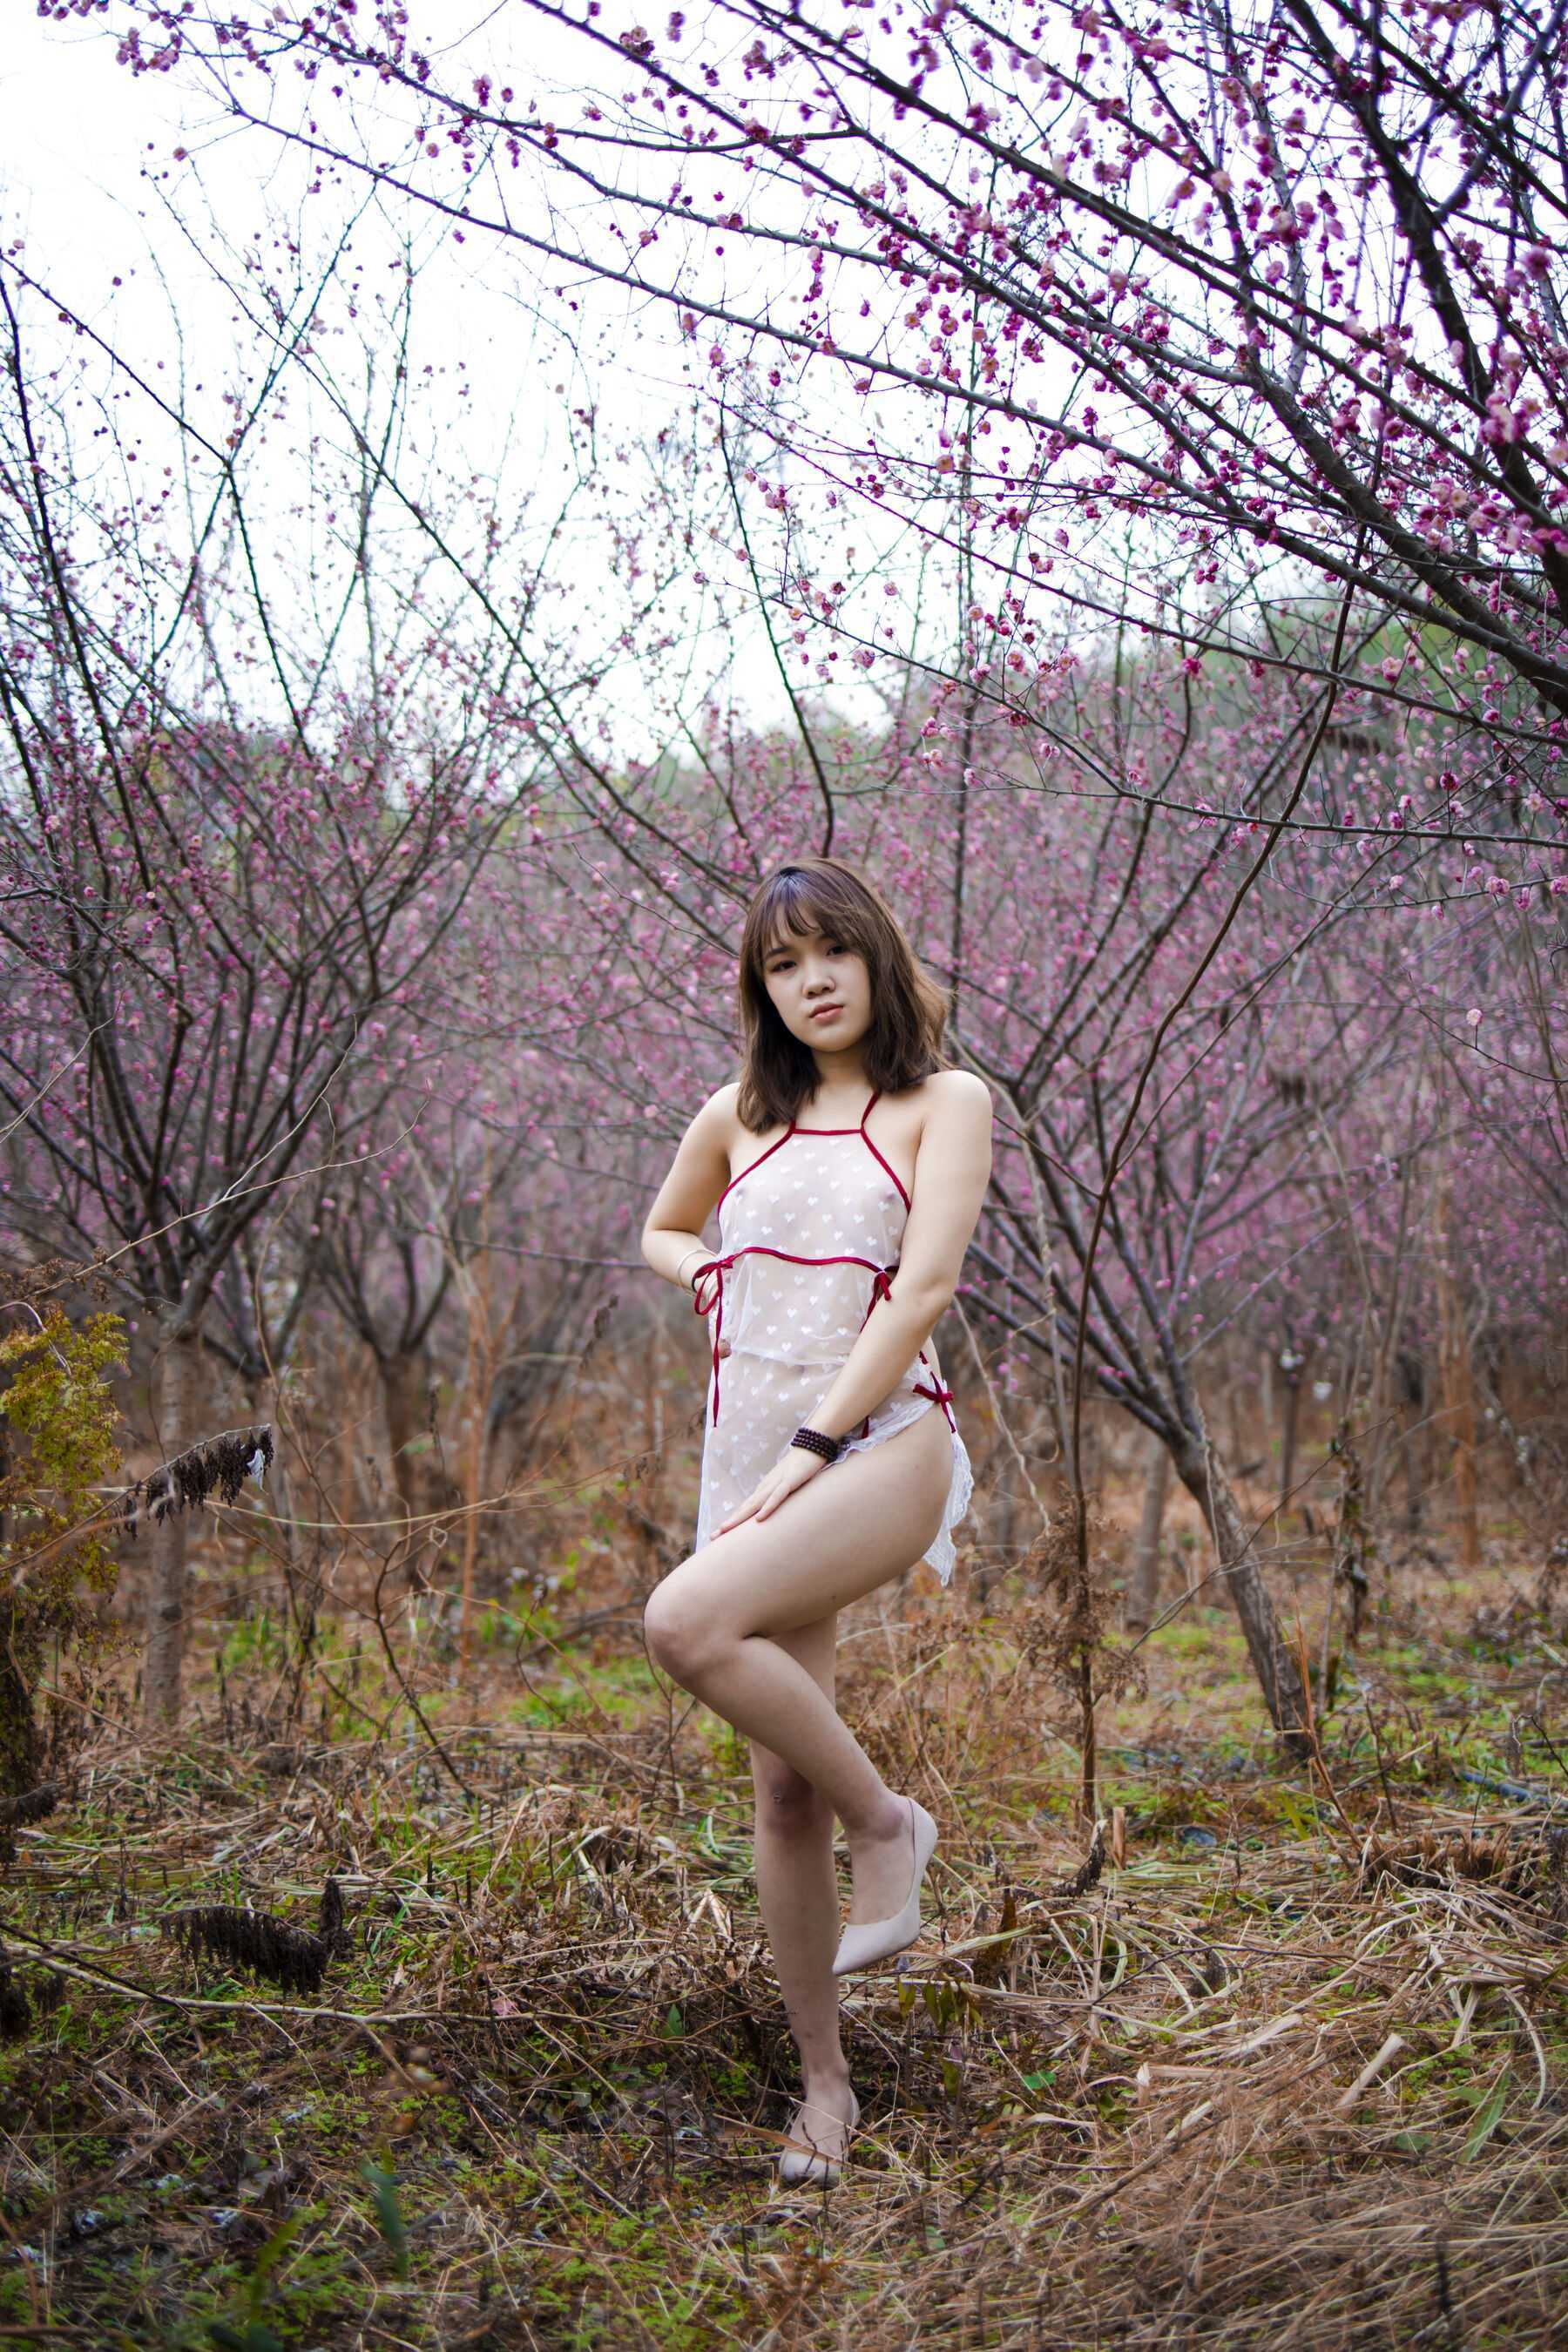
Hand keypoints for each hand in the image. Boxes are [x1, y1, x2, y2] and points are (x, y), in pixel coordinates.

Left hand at [715, 1442, 829, 1533]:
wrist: (810, 1447)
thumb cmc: (797, 1469)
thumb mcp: (785, 1487)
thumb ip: (777, 1499)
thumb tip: (770, 1515)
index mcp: (763, 1491)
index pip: (745, 1509)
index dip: (732, 1522)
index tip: (717, 1535)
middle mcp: (765, 1488)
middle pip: (745, 1508)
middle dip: (730, 1523)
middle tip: (713, 1536)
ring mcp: (776, 1484)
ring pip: (755, 1504)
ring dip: (740, 1517)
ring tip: (726, 1528)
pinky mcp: (789, 1481)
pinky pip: (777, 1496)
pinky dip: (768, 1507)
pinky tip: (759, 1518)